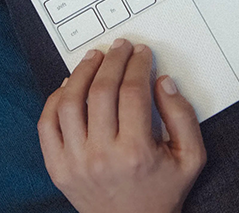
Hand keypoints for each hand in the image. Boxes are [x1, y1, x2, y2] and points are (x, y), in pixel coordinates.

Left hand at [37, 39, 205, 212]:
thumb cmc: (162, 192)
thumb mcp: (191, 158)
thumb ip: (183, 117)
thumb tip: (163, 82)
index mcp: (136, 151)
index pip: (133, 91)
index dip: (137, 64)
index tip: (141, 52)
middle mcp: (101, 156)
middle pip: (101, 90)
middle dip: (113, 60)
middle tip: (120, 47)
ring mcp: (74, 162)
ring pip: (70, 102)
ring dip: (82, 72)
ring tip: (94, 57)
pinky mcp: (57, 167)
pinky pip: (47, 124)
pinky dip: (55, 99)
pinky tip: (69, 85)